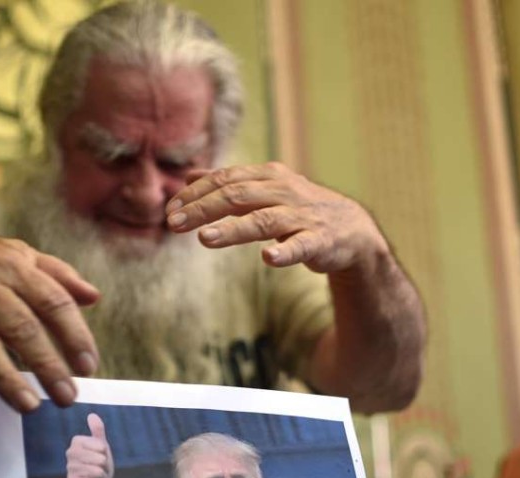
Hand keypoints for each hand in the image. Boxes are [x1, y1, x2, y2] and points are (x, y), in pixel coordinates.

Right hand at [0, 229, 100, 411]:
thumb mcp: (18, 256)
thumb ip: (58, 276)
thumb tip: (93, 297)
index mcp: (14, 267)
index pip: (52, 302)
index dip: (74, 335)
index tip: (88, 366)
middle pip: (22, 327)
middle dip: (48, 364)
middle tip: (68, 396)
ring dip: (5, 376)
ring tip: (30, 405)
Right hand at [66, 413, 114, 477]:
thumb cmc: (99, 464)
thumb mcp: (102, 446)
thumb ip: (97, 431)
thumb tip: (92, 415)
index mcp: (77, 442)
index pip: (101, 446)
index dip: (105, 453)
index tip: (101, 455)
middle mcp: (70, 453)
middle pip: (100, 459)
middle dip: (105, 466)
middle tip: (100, 468)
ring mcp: (69, 468)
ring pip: (97, 471)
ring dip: (102, 476)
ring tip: (97, 476)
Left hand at [164, 162, 387, 272]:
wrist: (350, 228)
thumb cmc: (299, 209)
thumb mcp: (264, 189)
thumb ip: (228, 183)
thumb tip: (189, 175)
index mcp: (267, 176)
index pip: (225, 179)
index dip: (195, 194)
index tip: (169, 210)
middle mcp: (283, 191)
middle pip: (237, 196)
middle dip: (203, 209)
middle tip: (173, 224)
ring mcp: (301, 216)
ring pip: (263, 220)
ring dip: (234, 229)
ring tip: (206, 238)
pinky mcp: (319, 241)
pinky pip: (301, 246)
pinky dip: (286, 252)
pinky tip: (269, 259)